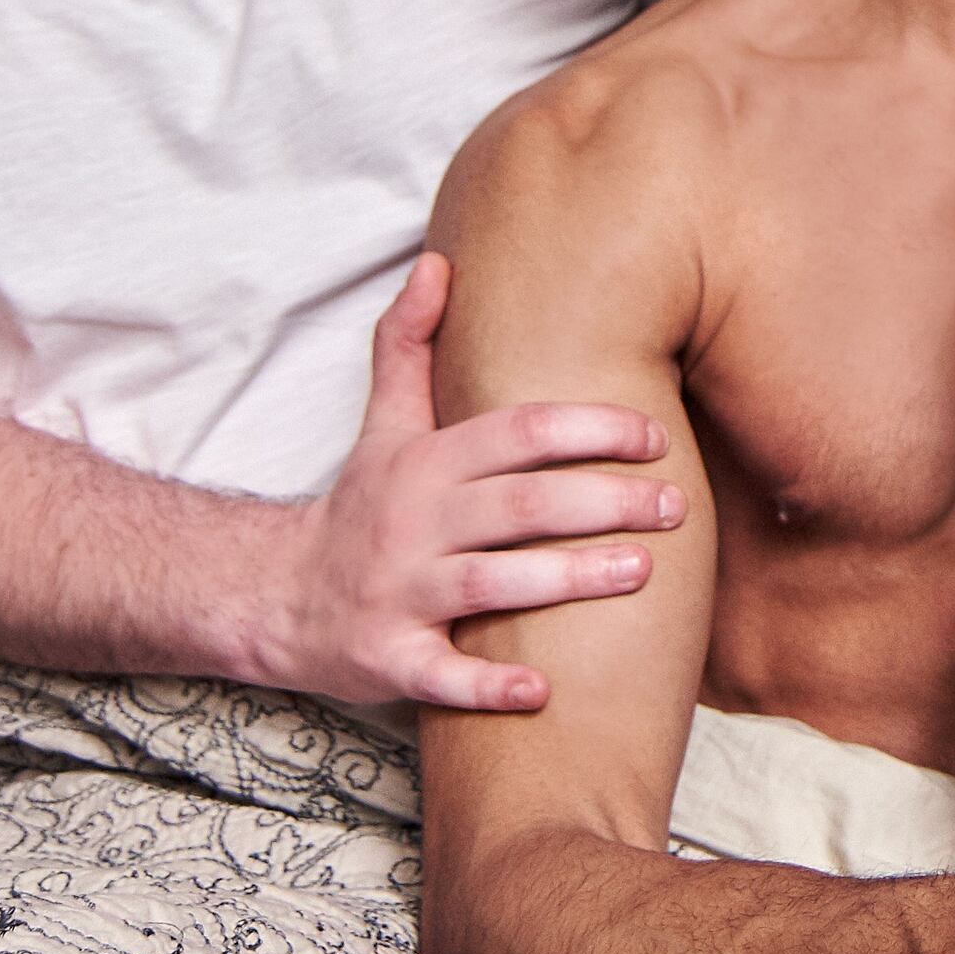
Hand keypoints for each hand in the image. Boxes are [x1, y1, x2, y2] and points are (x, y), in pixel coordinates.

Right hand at [257, 252, 684, 709]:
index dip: (589, 428)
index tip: (657, 434)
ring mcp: (399, 593)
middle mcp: (413, 523)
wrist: (278, 598)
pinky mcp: (389, 659)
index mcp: (426, 463)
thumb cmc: (360, 506)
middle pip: (519, 504)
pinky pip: (443, 676)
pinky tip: (545, 691)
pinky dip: (490, 686)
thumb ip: (411, 343)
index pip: (517, 432)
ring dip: (568, 580)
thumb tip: (437, 262)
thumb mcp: (382, 424)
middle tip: (676, 505)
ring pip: (491, 582)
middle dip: (603, 501)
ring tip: (642, 572)